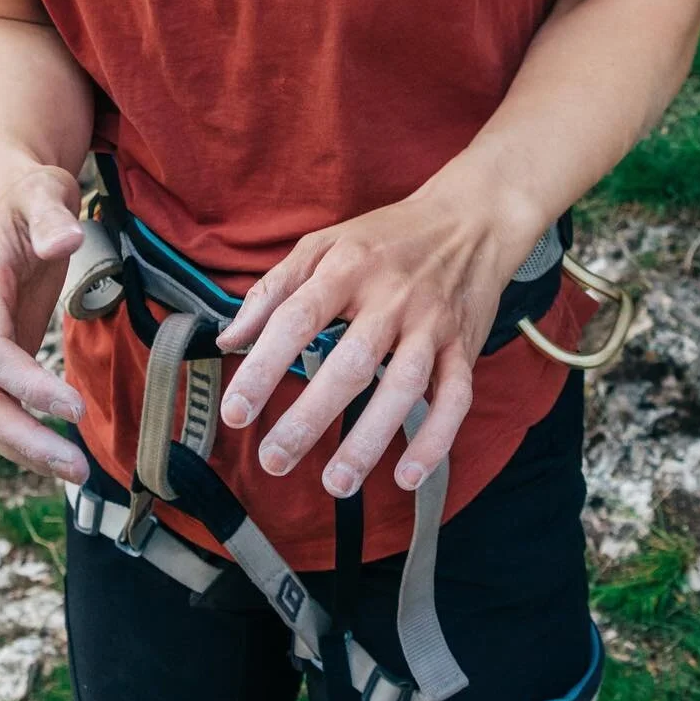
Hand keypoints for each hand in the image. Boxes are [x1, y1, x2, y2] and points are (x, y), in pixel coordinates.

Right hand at [0, 164, 90, 483]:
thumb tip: (65, 242)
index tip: (75, 409)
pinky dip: (27, 437)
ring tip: (78, 472)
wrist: (9, 203)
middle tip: (78, 468)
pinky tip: (63, 453)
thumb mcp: (44, 192)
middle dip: (25, 439)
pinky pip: (1, 409)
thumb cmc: (30, 198)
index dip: (27, 386)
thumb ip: (51, 216)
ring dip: (26, 449)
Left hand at [214, 193, 522, 498]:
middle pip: (349, 364)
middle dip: (309, 417)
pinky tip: (405, 475)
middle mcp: (392, 296)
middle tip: (274, 459)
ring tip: (335, 481)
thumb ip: (274, 289)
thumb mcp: (323, 243)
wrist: (469, 218)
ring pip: (401, 387)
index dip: (263, 366)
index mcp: (347, 266)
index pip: (297, 320)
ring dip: (369, 440)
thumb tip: (229, 339)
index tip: (236, 411)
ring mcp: (432, 323)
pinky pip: (455, 399)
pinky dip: (434, 441)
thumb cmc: (385, 237)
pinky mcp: (465, 346)